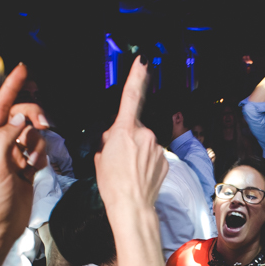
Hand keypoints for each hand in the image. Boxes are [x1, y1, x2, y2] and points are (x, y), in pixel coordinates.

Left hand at [0, 63, 46, 242]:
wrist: (0, 228)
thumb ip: (7, 137)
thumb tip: (20, 117)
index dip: (11, 87)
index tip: (22, 69)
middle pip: (20, 116)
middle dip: (33, 118)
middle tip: (43, 126)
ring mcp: (13, 155)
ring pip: (33, 133)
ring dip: (38, 143)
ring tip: (32, 161)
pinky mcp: (26, 167)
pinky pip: (39, 150)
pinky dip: (42, 155)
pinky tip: (36, 168)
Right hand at [94, 57, 168, 214]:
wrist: (132, 205)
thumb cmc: (112, 183)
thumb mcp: (99, 156)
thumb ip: (108, 138)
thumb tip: (115, 135)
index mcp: (124, 130)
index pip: (131, 96)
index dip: (137, 75)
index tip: (144, 60)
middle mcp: (144, 134)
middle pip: (133, 128)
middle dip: (126, 138)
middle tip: (117, 159)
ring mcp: (157, 147)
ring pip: (144, 143)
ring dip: (136, 152)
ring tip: (128, 171)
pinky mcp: (165, 160)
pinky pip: (152, 155)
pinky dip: (145, 163)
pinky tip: (138, 175)